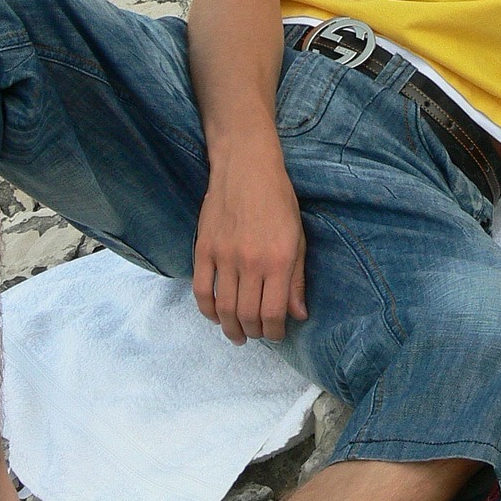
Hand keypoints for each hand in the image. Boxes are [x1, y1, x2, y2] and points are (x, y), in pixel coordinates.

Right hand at [192, 147, 307, 344]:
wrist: (246, 167)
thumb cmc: (278, 199)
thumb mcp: (298, 237)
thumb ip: (297, 278)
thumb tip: (299, 315)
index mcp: (279, 259)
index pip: (274, 313)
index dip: (274, 331)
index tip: (276, 334)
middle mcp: (251, 261)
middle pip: (247, 315)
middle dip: (254, 332)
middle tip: (256, 333)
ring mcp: (225, 256)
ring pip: (223, 308)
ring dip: (230, 327)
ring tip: (237, 333)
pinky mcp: (204, 248)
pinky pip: (201, 290)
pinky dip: (207, 310)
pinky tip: (215, 315)